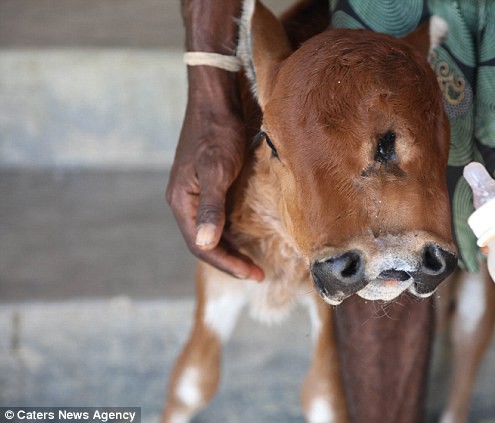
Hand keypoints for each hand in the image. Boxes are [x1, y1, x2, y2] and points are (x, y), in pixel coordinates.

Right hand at [166, 88, 264, 280]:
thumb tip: (207, 244)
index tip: (254, 274)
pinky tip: (250, 235)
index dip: (227, 263)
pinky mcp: (211, 184)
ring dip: (232, 248)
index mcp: (182, 202)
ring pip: (213, 230)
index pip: (202, 246)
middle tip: (258, 273)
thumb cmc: (217, 132)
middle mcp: (187, 201)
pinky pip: (221, 216)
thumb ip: (213, 208)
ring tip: (254, 262)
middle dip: (231, 260)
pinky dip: (234, 230)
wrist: (218, 99)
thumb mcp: (217, 170)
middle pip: (206, 242)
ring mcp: (198, 193)